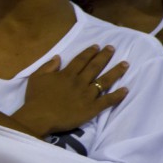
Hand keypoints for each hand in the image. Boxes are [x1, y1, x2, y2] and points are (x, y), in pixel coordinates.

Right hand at [12, 45, 127, 137]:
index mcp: (67, 74)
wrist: (39, 117)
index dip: (90, 52)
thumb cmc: (36, 98)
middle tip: (113, 48)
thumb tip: (58, 57)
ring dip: (116, 71)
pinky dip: (117, 95)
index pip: (81, 60)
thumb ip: (48, 66)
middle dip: (105, 56)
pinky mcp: (92, 108)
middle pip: (95, 67)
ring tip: (125, 64)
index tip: (98, 46)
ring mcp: (87, 95)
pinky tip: (126, 90)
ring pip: (105, 81)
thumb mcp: (36, 78)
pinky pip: (107, 100)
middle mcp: (79, 82)